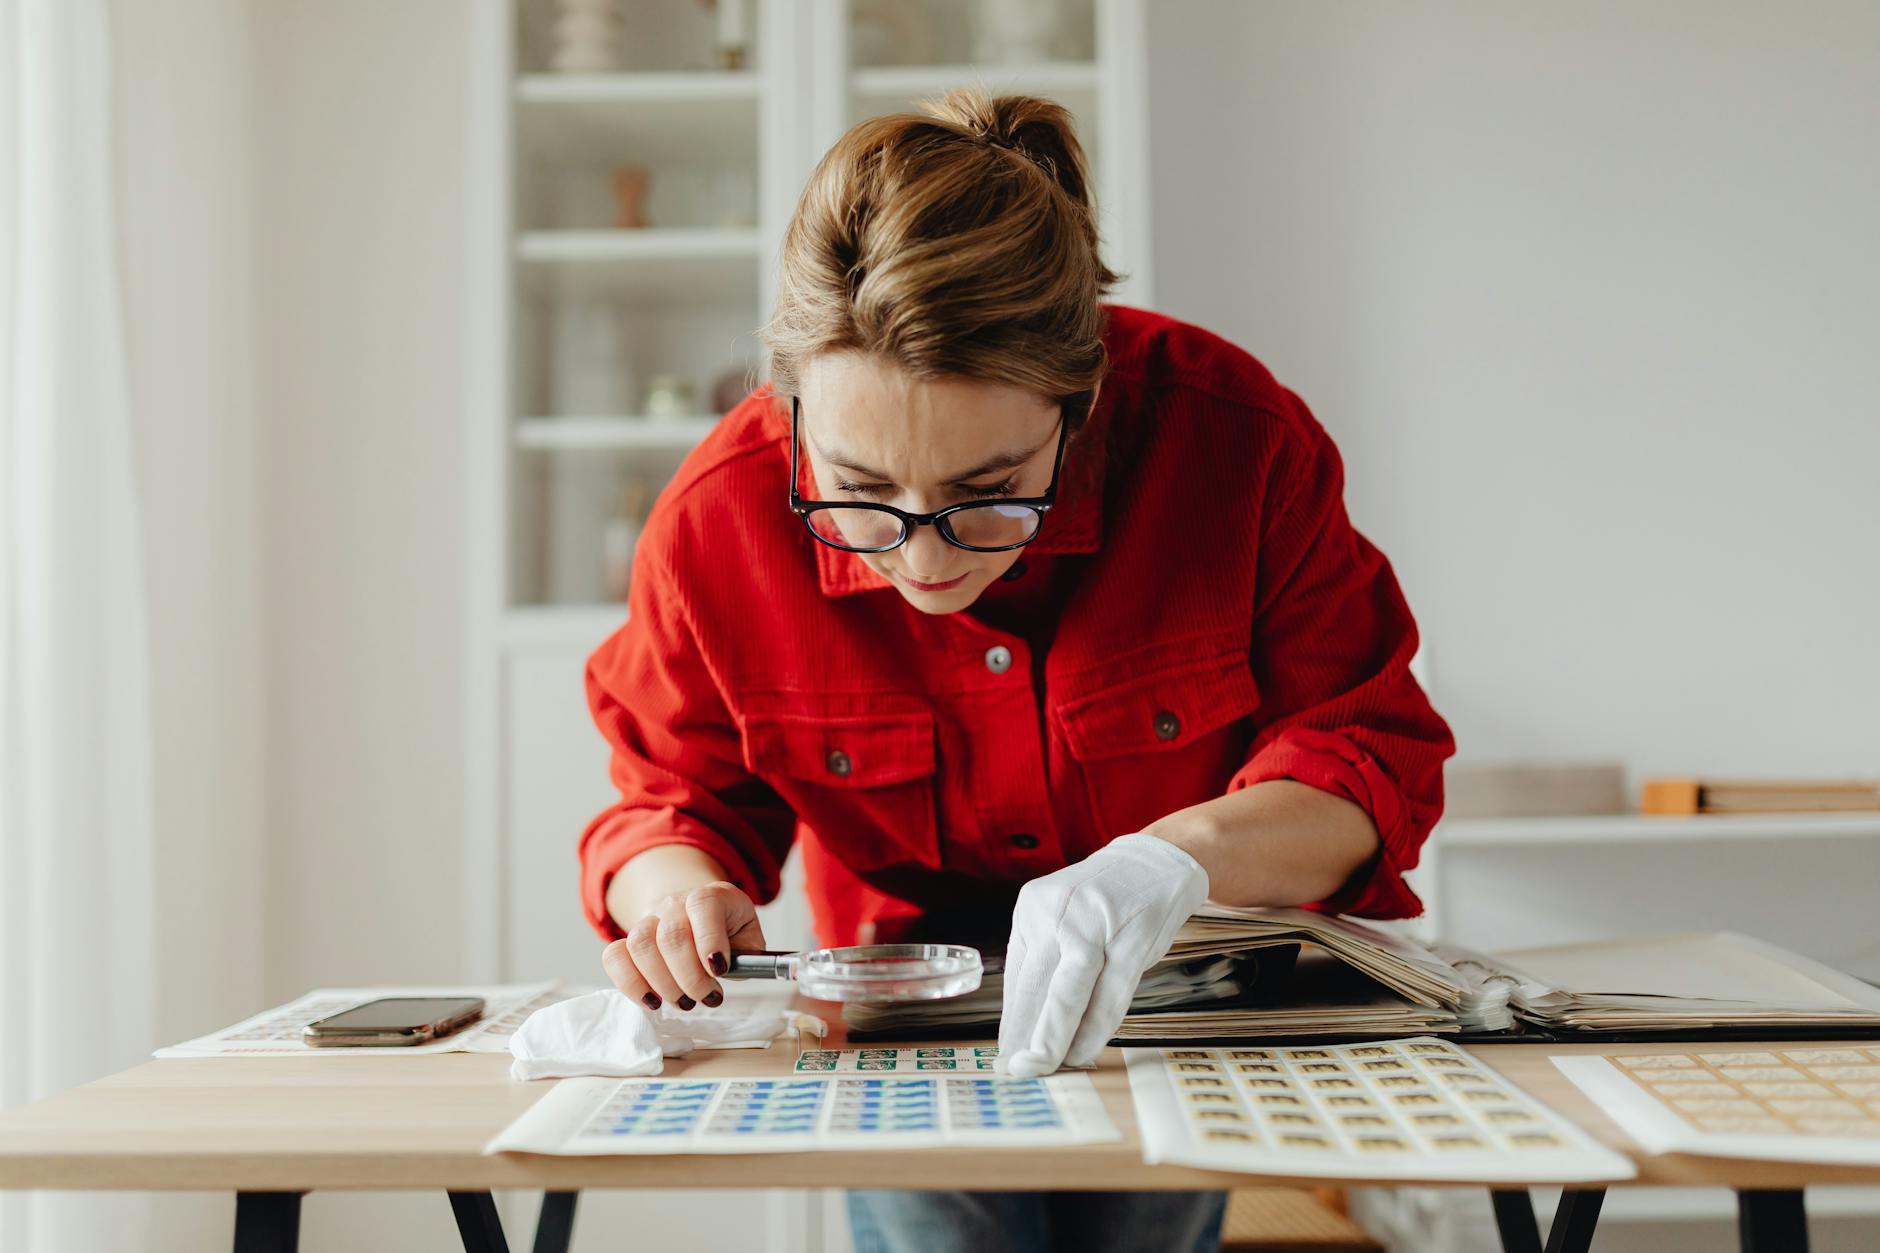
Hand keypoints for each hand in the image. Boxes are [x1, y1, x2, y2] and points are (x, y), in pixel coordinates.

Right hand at [600, 880, 765, 1012]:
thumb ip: (748, 956)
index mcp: (712, 896)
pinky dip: (630, 984)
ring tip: (684, 1001)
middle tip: (706, 996)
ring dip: (664, 984)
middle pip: (671, 933)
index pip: (704, 905)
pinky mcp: (627, 941)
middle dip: (690, 976)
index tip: (720, 971)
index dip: (710, 940)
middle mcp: (675, 903)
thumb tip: (732, 972)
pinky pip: (614, 956)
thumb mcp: (748, 938)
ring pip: (640, 944)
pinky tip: (652, 1000)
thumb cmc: (726, 932)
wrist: (693, 914)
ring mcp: (648, 919)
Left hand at [997, 833, 1209, 1076]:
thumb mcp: (1062, 919)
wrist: (1155, 861)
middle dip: (1023, 1037)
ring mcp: (1094, 925)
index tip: (1004, 1056)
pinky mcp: (1130, 939)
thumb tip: (1028, 1028)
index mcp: (1031, 909)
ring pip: (1066, 994)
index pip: (1016, 978)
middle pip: (1034, 987)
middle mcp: (1056, 914)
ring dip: (1053, 1039)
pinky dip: (1094, 1029)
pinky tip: (1084, 1051)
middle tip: (1015, 1072)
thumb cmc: (1103, 903)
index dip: (1011, 1023)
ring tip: (1042, 1069)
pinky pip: (1109, 996)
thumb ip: (1047, 964)